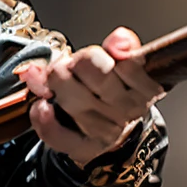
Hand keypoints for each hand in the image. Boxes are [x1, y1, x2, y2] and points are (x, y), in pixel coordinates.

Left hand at [17, 28, 164, 167]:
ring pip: (76, 102)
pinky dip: (44, 120)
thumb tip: (118, 38)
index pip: (126, 64)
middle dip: (74, 65)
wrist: (112, 132)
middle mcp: (128, 111)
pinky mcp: (83, 149)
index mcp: (145, 87)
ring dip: (56, 86)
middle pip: (100, 79)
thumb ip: (124, 45)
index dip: (96, 56)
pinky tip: (40, 107)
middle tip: (64, 66)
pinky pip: (59, 135)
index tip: (84, 58)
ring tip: (50, 82)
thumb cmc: (115, 91)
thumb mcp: (127, 64)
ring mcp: (106, 132)